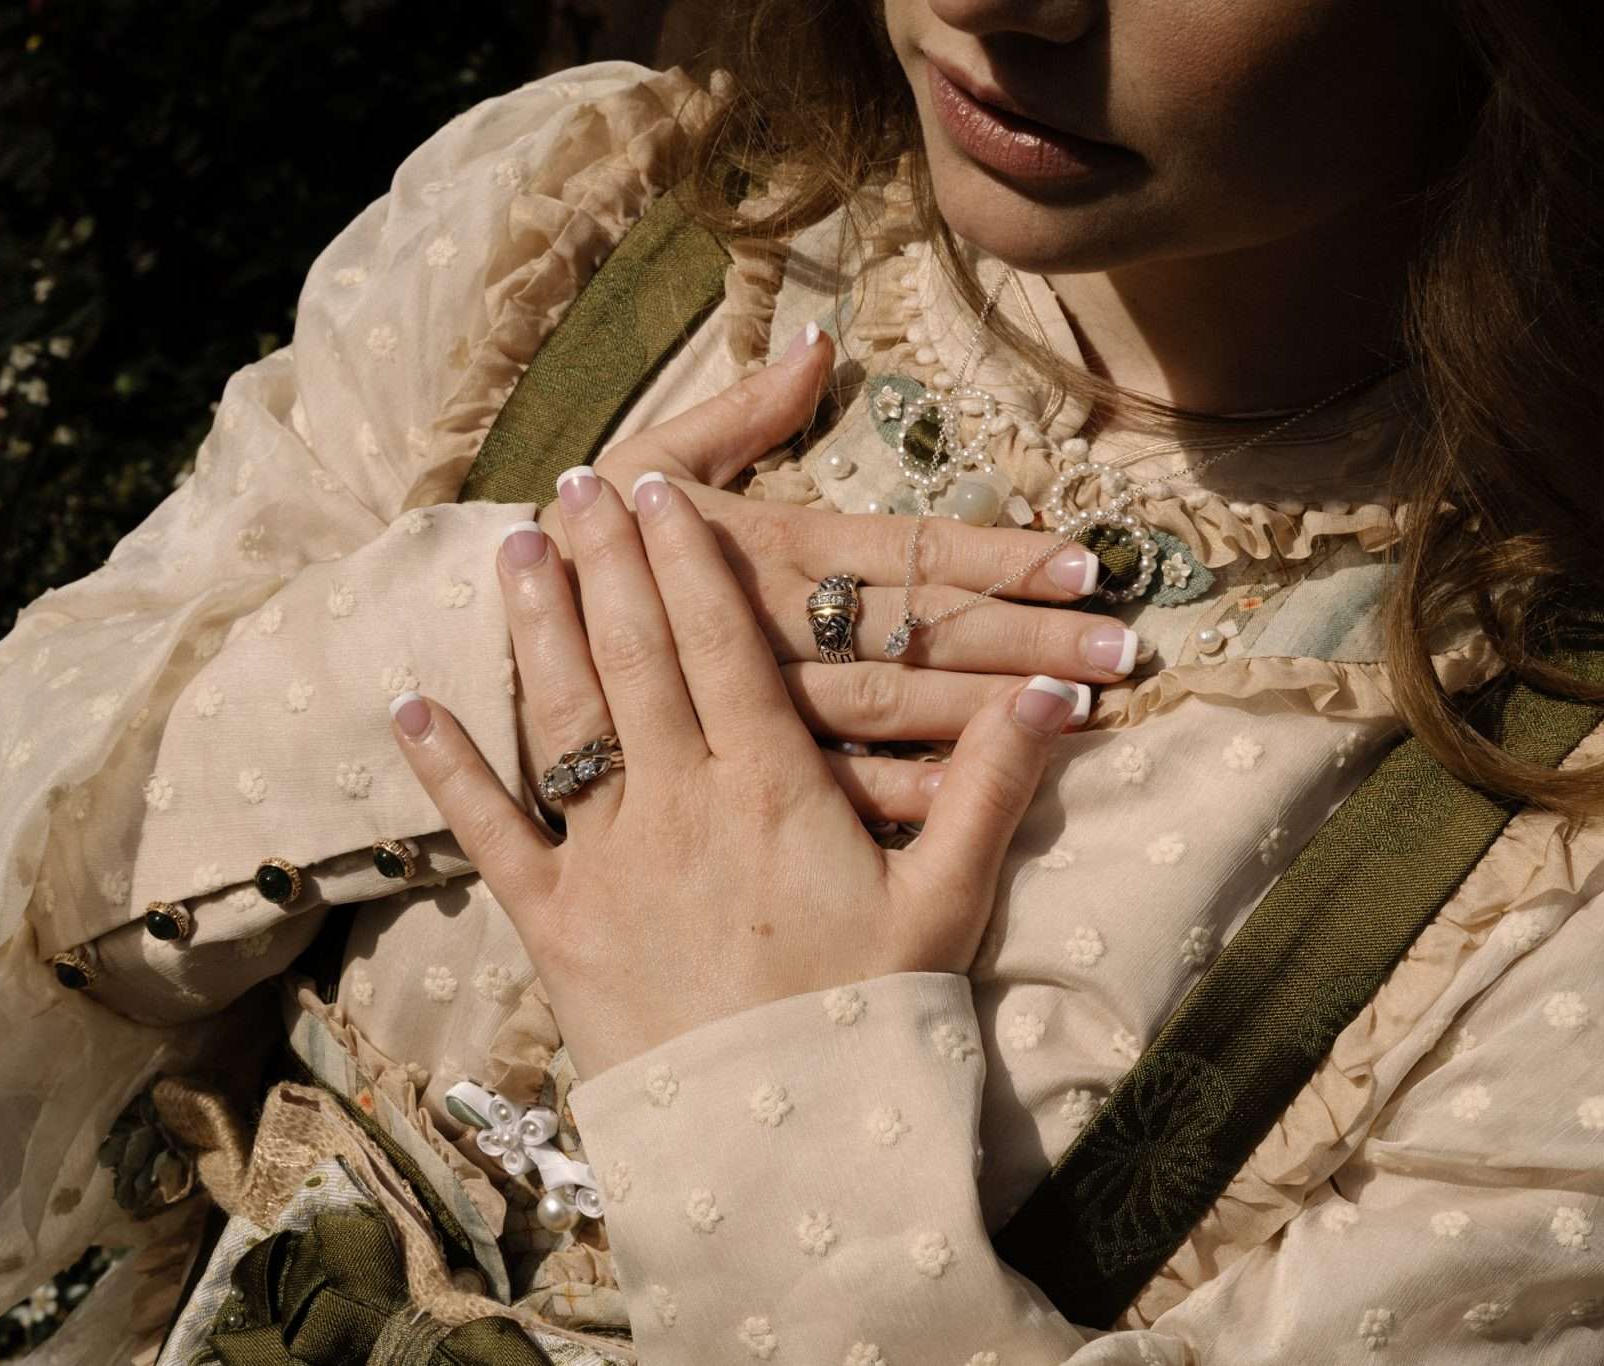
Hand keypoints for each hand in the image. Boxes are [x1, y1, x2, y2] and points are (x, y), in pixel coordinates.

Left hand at [393, 470, 1077, 1075]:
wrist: (783, 1146)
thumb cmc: (869, 1020)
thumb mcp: (948, 903)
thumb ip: (992, 787)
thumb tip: (1058, 693)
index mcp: (770, 788)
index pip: (718, 643)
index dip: (686, 558)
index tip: (662, 488)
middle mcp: (677, 803)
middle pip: (632, 654)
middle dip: (604, 558)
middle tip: (577, 480)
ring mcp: (607, 861)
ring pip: (561, 717)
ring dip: (534, 625)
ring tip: (514, 544)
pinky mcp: (553, 925)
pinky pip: (491, 833)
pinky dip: (446, 768)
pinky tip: (410, 704)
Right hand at [512, 328, 1136, 822]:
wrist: (481, 656)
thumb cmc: (577, 547)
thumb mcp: (646, 462)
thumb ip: (740, 411)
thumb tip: (819, 339)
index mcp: (762, 551)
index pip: (902, 550)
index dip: (996, 554)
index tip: (1084, 562)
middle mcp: (770, 630)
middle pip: (917, 635)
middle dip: (1022, 639)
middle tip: (1121, 645)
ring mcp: (753, 712)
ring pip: (888, 713)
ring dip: (988, 714)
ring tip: (1081, 709)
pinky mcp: (734, 778)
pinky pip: (829, 794)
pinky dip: (908, 798)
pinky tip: (983, 796)